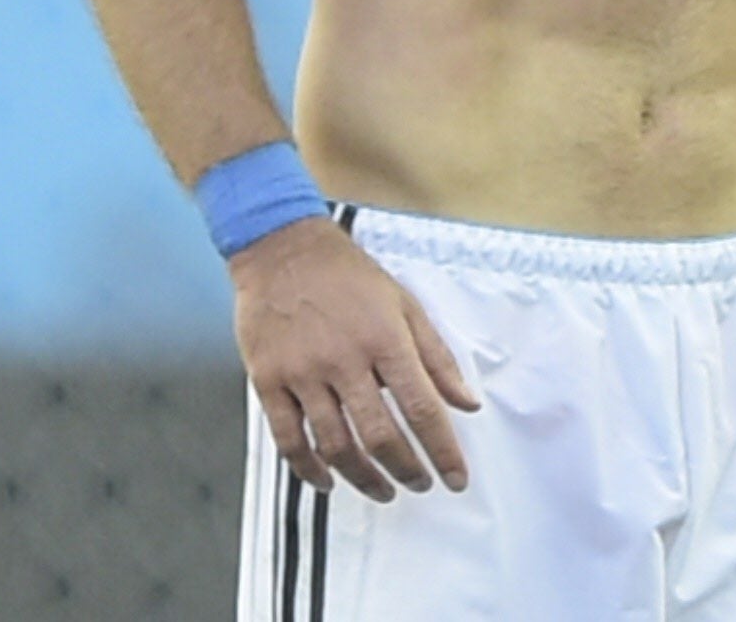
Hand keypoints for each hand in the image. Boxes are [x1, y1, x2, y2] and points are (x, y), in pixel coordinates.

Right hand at [232, 217, 481, 499]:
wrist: (280, 246)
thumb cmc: (346, 275)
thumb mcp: (403, 304)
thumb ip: (437, 357)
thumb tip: (468, 404)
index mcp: (383, 339)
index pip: (421, 410)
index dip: (442, 452)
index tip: (455, 479)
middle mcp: (342, 359)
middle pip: (380, 436)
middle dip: (407, 471)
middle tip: (419, 484)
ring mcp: (301, 371)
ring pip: (335, 445)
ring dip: (364, 478)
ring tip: (382, 490)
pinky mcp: (267, 378)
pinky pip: (287, 437)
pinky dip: (308, 467)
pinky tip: (326, 480)